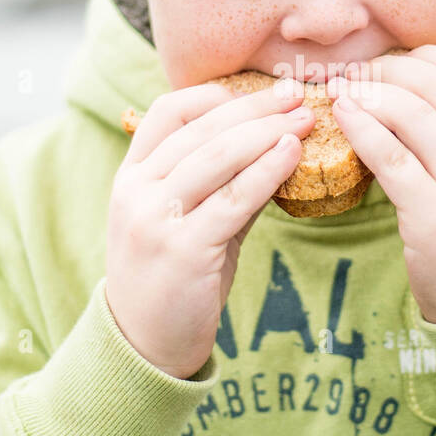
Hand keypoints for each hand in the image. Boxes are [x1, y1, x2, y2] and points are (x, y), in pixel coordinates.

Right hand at [104, 78, 314, 377]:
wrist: (145, 345)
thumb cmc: (174, 279)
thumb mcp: (189, 221)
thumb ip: (222, 184)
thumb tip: (278, 144)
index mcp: (131, 176)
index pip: (169, 112)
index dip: (216, 94)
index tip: (261, 90)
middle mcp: (136, 191)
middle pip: (201, 130)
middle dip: (255, 107)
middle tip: (296, 95)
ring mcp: (155, 219)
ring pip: (217, 158)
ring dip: (266, 132)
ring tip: (305, 120)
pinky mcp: (183, 249)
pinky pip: (233, 199)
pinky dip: (266, 171)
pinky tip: (293, 155)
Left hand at [327, 45, 435, 323]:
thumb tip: (424, 97)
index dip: (428, 57)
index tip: (395, 61)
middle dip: (391, 70)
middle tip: (358, 72)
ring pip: (412, 115)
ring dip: (370, 94)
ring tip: (342, 90)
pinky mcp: (432, 216)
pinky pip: (391, 157)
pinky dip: (362, 128)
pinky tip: (342, 115)